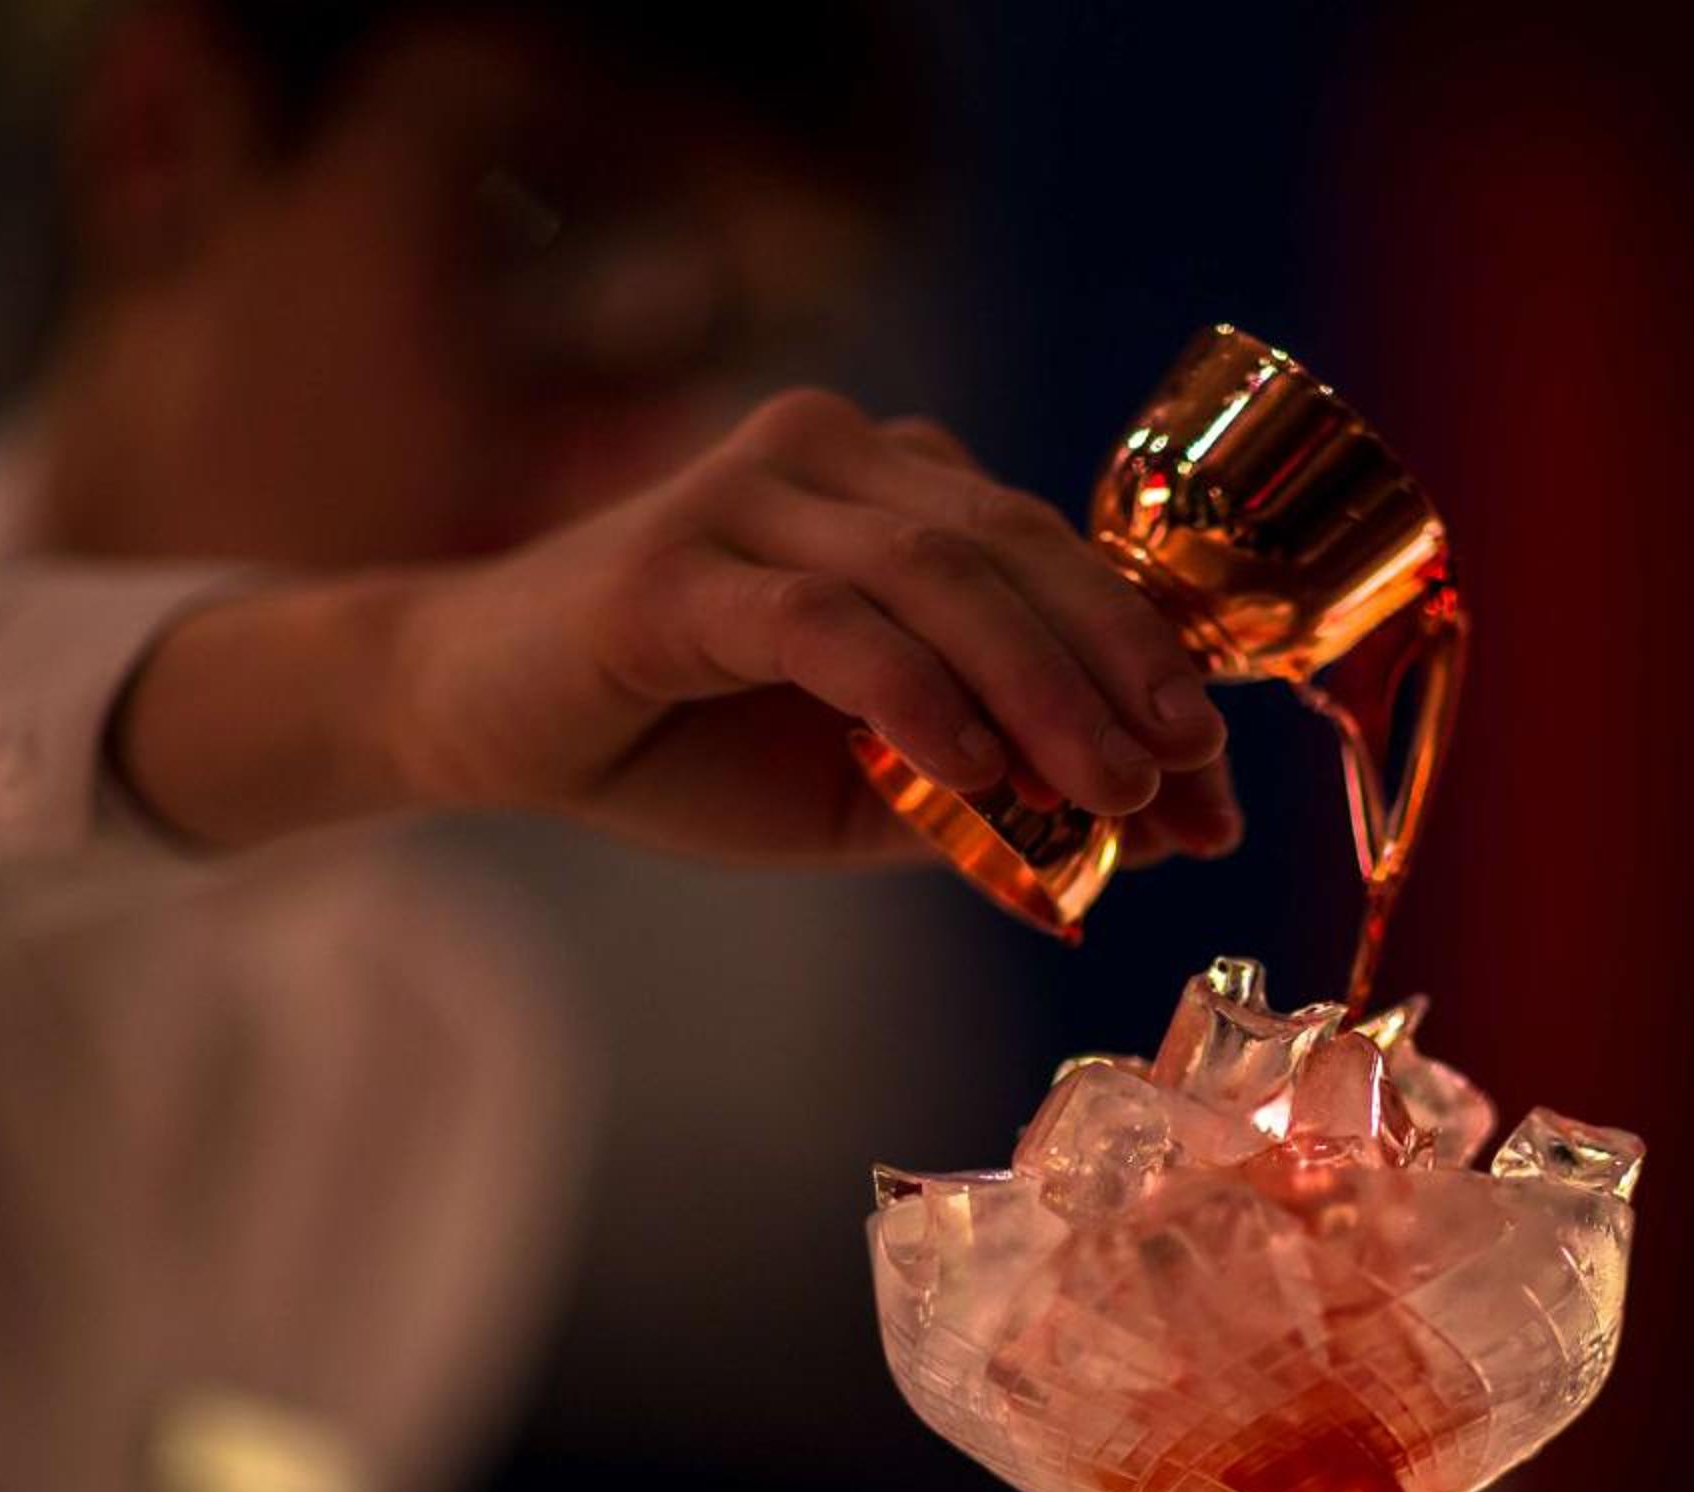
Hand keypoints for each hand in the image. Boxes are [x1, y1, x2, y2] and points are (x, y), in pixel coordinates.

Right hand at [117, 389, 1240, 863]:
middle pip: (1017, 554)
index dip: (1148, 667)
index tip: (1215, 787)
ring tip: (1108, 795)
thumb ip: (994, 791)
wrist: (478, 720)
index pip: (1053, 560)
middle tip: (1185, 785)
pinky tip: (975, 773)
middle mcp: (833, 456)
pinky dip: (915, 698)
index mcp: (894, 487)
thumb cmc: (684, 747)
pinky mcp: (675, 564)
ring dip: (1040, 694)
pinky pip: (828, 624)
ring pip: (940, 580)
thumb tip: (1154, 833)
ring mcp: (750, 494)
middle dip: (1119, 678)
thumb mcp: (867, 789)